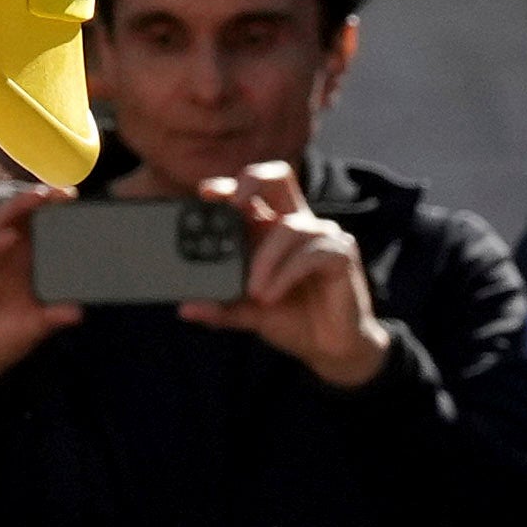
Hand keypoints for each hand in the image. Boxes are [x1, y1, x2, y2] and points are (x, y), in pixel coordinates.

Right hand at [0, 191, 70, 385]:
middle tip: (62, 193)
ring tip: (38, 198)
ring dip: (17, 207)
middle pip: (19, 216)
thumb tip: (79, 311)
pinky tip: (9, 238)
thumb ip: (54, 315)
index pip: (36, 226)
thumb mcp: (33, 326)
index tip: (74, 200)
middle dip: (39, 200)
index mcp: (19, 261)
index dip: (53, 211)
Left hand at [185, 162, 394, 391]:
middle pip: (279, 177)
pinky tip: (270, 297)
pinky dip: (285, 274)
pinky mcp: (341, 253)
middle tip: (233, 206)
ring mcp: (321, 236)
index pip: (252, 192)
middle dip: (253, 181)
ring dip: (266, 259)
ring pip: (289, 227)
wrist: (329, 349)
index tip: (205, 193)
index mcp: (271, 230)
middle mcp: (296, 224)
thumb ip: (220, 308)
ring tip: (254, 292)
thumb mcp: (249, 314)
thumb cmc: (291, 321)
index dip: (230, 185)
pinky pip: (310, 253)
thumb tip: (185, 309)